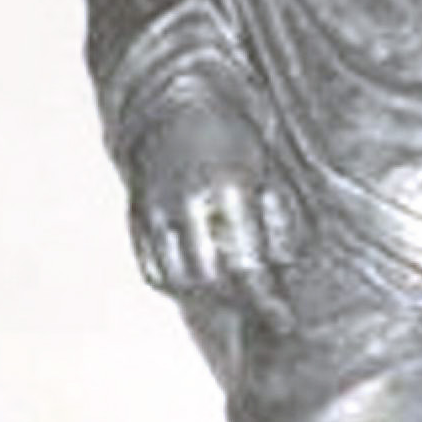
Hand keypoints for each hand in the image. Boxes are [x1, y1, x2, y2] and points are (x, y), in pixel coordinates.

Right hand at [126, 74, 299, 314]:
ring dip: (206, 296)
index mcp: (227, 190)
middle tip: (259, 303)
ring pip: (177, 280)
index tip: (284, 319)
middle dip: (238, 300)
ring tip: (231, 294)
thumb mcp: (264, 170)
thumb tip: (283, 266)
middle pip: (210, 281)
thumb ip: (275, 219)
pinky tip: (197, 283)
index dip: (266, 300)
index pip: (247, 266)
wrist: (175, 101)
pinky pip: (152, 268)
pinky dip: (176, 284)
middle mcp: (186, 203)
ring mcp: (155, 210)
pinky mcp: (137, 215)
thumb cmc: (232, 135)